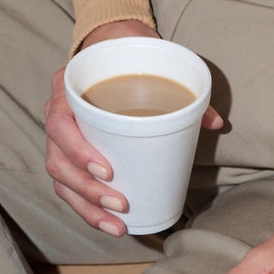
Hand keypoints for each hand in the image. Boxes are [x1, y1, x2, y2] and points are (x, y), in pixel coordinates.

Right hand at [44, 20, 222, 234]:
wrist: (111, 50)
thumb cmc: (129, 59)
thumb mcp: (152, 64)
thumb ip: (183, 92)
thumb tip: (216, 122)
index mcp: (67, 89)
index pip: (60, 124)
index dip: (78, 151)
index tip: (108, 170)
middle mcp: (57, 115)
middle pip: (58, 161)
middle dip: (88, 189)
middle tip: (120, 204)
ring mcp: (60, 139)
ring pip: (60, 180)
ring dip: (87, 206)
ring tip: (117, 222)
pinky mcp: (69, 156)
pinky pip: (68, 188)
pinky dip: (86, 209)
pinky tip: (108, 223)